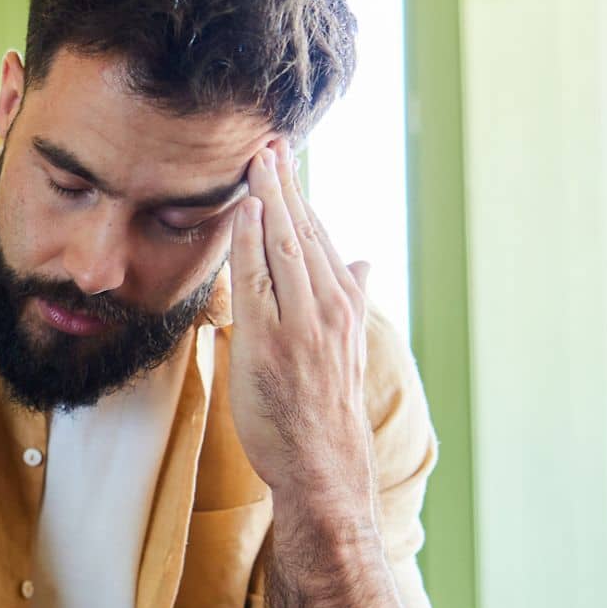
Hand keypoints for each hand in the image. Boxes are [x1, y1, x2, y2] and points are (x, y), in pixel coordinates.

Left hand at [227, 142, 375, 512]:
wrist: (324, 465)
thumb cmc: (324, 411)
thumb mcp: (344, 348)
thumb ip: (348, 300)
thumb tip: (360, 261)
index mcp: (343, 304)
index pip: (318, 237)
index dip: (300, 197)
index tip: (286, 160)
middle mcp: (329, 307)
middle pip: (304, 232)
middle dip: (286, 184)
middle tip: (271, 141)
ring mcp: (303, 324)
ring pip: (286, 246)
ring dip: (270, 200)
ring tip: (257, 160)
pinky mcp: (273, 342)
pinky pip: (259, 280)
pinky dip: (254, 242)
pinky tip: (245, 211)